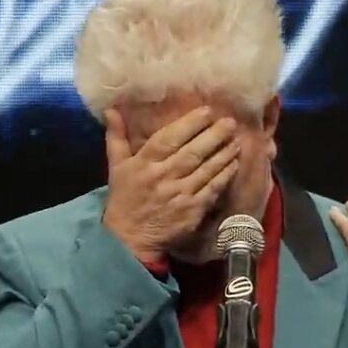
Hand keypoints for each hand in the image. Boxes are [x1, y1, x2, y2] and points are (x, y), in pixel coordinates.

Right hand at [100, 106, 241, 261]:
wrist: (130, 238)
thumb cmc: (124, 198)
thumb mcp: (116, 166)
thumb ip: (116, 136)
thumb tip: (111, 109)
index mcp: (144, 163)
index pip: (168, 139)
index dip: (189, 124)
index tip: (207, 111)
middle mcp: (163, 176)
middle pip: (192, 152)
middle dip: (213, 135)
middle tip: (230, 122)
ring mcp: (179, 194)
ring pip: (206, 170)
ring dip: (223, 154)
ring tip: (237, 140)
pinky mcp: (192, 210)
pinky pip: (212, 189)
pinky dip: (224, 176)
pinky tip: (234, 164)